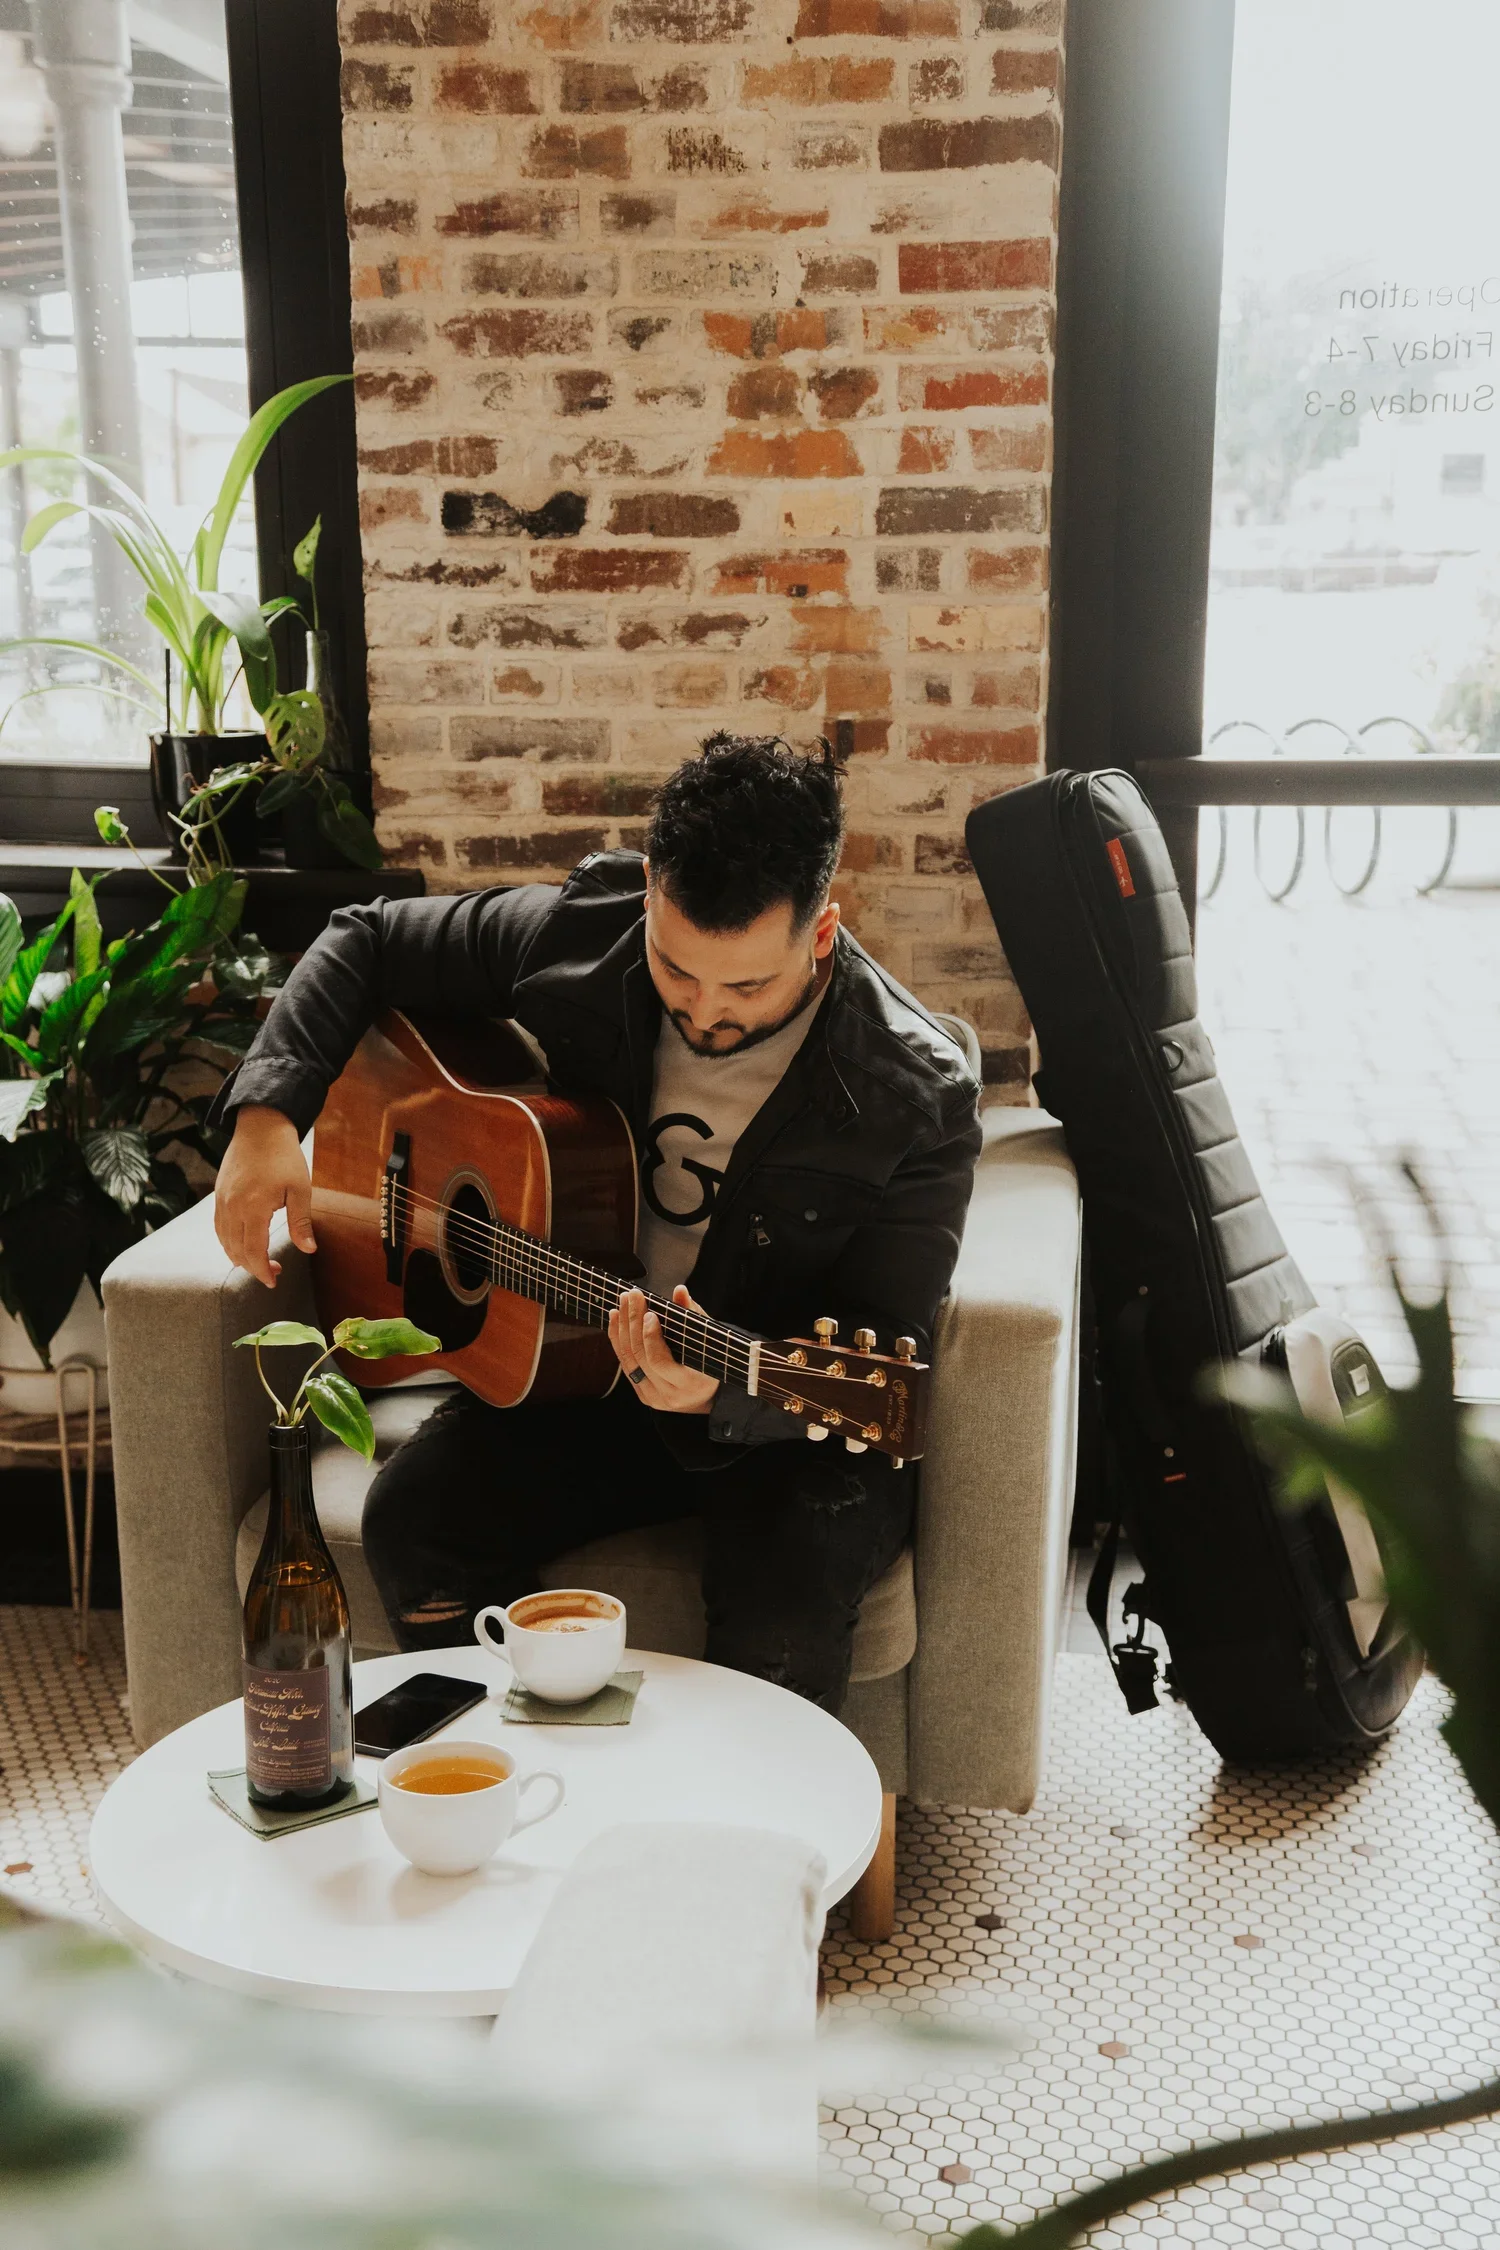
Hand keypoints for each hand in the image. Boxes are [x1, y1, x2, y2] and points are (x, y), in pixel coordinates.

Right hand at [214, 1106, 315, 1287]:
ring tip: (260, 1261)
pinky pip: (219, 1227)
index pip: (253, 1252)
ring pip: (224, 1241)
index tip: (273, 1282)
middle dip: (254, 1267)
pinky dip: (228, 1242)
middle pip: (237, 1251)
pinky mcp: (218, 1195)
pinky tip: (242, 1244)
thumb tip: (308, 1250)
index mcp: (253, 1208)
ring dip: (240, 1256)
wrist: (260, 1127)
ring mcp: (222, 1201)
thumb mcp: (300, 1189)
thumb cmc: (284, 1157)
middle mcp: (232, 1207)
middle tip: (274, 1272)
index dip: (262, 1271)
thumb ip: (301, 1222)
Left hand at [609, 1285, 719, 1414]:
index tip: (649, 1313)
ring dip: (622, 1329)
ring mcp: (653, 1397)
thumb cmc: (710, 1361)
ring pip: (629, 1361)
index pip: (660, 1362)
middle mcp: (669, 1395)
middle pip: (641, 1357)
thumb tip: (679, 1291)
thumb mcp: (707, 1339)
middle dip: (633, 1322)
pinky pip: (626, 1366)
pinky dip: (618, 1341)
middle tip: (631, 1297)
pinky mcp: (643, 1395)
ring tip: (622, 1305)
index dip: (650, 1337)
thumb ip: (693, 1315)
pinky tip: (616, 1321)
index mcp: (690, 1383)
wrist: (706, 1395)